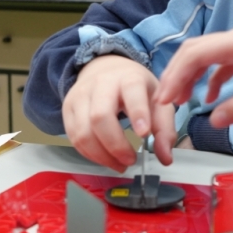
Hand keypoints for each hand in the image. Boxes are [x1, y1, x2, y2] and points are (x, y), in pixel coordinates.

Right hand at [62, 55, 176, 171]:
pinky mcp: (67, 107)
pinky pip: (73, 137)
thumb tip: (165, 159)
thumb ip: (164, 130)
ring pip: (83, 131)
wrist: (106, 68)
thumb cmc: (136, 89)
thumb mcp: (158, 102)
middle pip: (100, 116)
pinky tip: (104, 158)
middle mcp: (101, 83)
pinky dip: (89, 154)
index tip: (144, 133)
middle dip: (115, 145)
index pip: (132, 91)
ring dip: (101, 155)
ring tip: (119, 164)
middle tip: (130, 160)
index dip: (138, 113)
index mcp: (129, 78)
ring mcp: (80, 95)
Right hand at [155, 24, 232, 126]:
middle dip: (176, 75)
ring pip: (207, 58)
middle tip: (164, 102)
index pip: (195, 54)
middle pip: (195, 52)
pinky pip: (223, 65)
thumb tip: (214, 120)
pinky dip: (210, 79)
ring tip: (179, 102)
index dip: (175, 76)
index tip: (164, 99)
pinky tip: (208, 98)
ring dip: (190, 77)